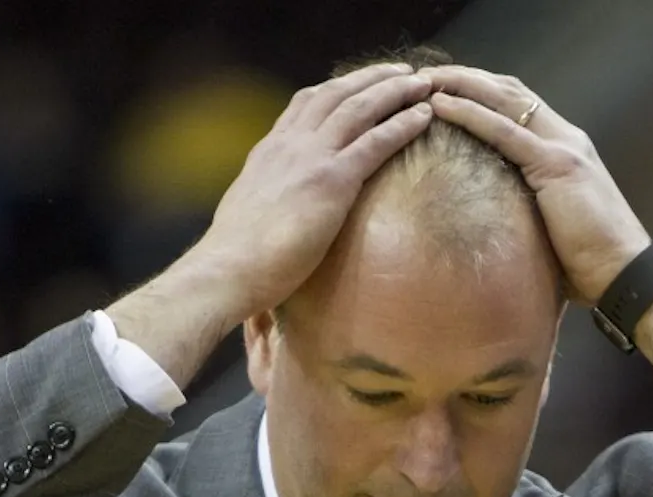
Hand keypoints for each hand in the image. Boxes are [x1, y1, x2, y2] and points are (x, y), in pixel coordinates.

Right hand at [191, 63, 434, 320]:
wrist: (229, 268)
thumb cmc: (237, 258)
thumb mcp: (250, 212)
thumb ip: (269, 198)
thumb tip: (275, 209)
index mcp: (269, 151)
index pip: (304, 104)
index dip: (335, 88)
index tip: (357, 82)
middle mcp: (290, 145)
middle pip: (336, 94)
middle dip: (371, 78)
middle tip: (400, 71)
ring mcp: (311, 159)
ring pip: (359, 109)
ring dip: (394, 91)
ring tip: (423, 82)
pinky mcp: (332, 182)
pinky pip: (375, 143)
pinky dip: (402, 125)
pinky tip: (424, 116)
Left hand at [422, 66, 650, 304]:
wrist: (625, 272)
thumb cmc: (592, 259)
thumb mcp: (555, 221)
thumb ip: (530, 203)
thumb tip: (497, 214)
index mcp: (567, 148)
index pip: (520, 104)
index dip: (483, 91)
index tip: (447, 89)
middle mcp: (566, 138)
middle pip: (509, 91)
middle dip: (466, 78)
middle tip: (425, 76)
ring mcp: (562, 147)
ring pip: (504, 100)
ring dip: (461, 86)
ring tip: (424, 82)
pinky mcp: (555, 165)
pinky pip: (504, 131)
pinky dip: (469, 114)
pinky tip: (441, 106)